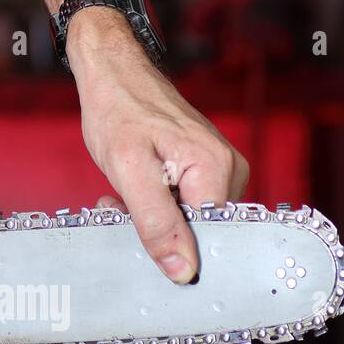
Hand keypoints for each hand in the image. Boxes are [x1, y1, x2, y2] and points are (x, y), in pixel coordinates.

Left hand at [68, 8, 248, 283]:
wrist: (113, 73)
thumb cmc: (118, 110)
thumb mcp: (129, 170)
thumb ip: (156, 222)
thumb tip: (184, 270)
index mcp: (217, 170)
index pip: (212, 238)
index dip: (175, 249)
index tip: (138, 241)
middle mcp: (229, 170)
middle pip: (201, 229)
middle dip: (159, 231)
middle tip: (117, 210)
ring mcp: (219, 169)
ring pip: (189, 219)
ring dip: (151, 218)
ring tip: (119, 195)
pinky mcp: (203, 168)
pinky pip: (184, 203)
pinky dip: (154, 204)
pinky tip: (128, 191)